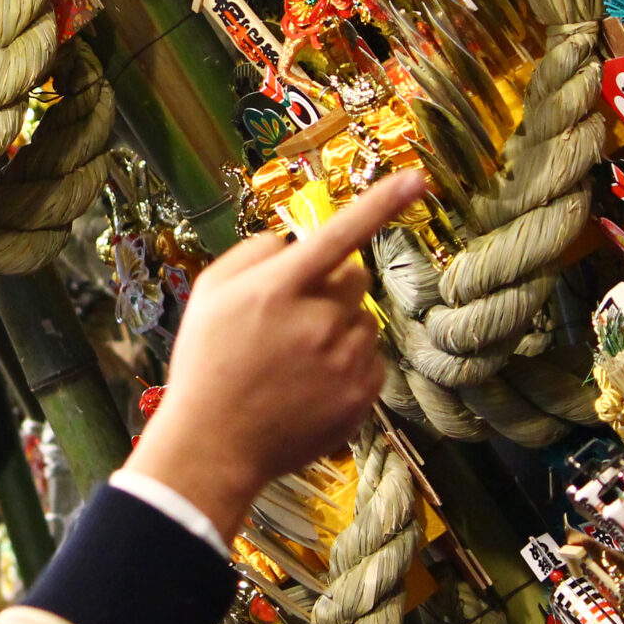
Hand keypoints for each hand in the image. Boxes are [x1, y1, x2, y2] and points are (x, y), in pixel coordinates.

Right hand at [124, 170, 424, 540]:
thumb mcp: (208, 293)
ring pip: (364, 321)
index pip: (339, 233)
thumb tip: (294, 243)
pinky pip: (371, 360)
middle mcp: (319, 320)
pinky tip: (311, 383)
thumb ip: (254, 254)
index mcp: (279, 288)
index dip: (382, 202)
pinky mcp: (361, 395)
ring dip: (339, 328)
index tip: (417, 178)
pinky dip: (348, 365)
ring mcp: (344, 360)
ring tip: (295, 360)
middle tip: (293, 316)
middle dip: (333, 287)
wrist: (214, 444)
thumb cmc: (206, 363)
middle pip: (355, 277)